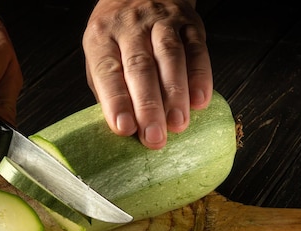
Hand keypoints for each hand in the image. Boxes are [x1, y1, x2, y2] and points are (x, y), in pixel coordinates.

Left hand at [83, 0, 211, 148]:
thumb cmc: (115, 39)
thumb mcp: (99, 58)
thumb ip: (108, 90)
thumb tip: (125, 129)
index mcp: (101, 38)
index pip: (107, 71)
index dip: (116, 102)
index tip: (125, 129)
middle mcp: (130, 27)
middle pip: (140, 67)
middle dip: (149, 106)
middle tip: (155, 137)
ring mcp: (160, 22)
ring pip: (170, 57)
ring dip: (176, 94)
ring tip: (178, 124)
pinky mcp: (188, 22)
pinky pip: (197, 49)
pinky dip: (200, 76)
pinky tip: (200, 101)